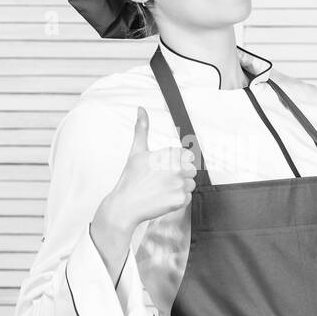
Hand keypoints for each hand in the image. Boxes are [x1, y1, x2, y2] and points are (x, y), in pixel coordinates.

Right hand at [98, 107, 197, 232]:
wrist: (125, 205)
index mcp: (170, 154)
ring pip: (191, 184)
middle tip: (161, 181)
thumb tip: (141, 109)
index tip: (165, 169)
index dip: (177, 163)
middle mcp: (177, 168)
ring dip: (180, 188)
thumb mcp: (136, 151)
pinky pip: (188, 198)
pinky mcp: (180, 200)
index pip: (188, 156)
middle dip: (180, 175)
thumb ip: (142, 129)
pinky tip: (163, 198)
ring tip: (161, 190)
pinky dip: (178, 200)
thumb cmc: (130, 179)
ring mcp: (179, 184)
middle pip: (191, 170)